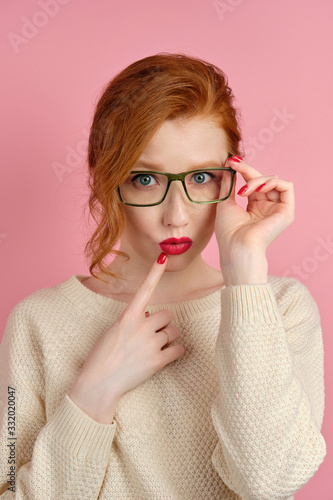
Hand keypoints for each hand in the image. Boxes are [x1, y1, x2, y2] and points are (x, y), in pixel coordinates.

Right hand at [68, 254, 184, 422]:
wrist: (99, 383)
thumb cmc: (102, 356)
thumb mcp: (113, 330)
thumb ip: (131, 319)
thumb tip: (148, 314)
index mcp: (128, 316)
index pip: (145, 289)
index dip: (155, 272)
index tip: (163, 257)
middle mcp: (141, 326)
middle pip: (168, 315)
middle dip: (163, 323)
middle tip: (151, 334)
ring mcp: (151, 343)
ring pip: (174, 332)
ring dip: (168, 338)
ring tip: (152, 348)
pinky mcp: (158, 361)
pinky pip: (179, 350)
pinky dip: (175, 352)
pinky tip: (164, 356)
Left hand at [215, 156, 294, 260]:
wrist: (236, 247)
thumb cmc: (228, 232)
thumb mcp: (225, 203)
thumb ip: (229, 184)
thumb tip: (229, 167)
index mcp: (254, 207)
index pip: (252, 183)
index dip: (243, 170)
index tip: (230, 162)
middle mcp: (267, 207)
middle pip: (263, 179)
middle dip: (247, 170)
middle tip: (233, 164)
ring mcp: (277, 209)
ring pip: (273, 180)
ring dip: (257, 179)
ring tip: (243, 190)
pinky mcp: (287, 212)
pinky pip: (287, 186)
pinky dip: (271, 182)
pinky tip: (257, 189)